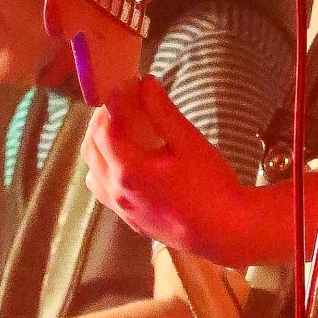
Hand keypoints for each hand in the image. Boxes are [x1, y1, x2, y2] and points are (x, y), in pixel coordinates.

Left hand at [83, 74, 253, 262]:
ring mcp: (122, 208)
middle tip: (123, 103)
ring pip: (93, 170)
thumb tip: (145, 84)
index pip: (105, 128)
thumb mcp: (190, 143)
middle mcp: (117, 191)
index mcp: (129, 170)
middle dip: (102, 120)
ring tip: (121, 131)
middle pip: (91, 147)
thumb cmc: (211, 186)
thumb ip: (163, 112)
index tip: (128, 86)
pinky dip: (105, 169)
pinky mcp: (130, 220)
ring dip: (100, 146)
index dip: (113, 102)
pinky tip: (127, 162)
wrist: (225, 233)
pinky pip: (103, 190)